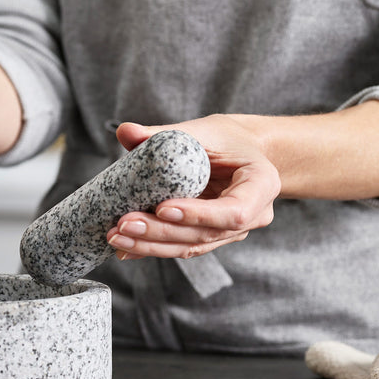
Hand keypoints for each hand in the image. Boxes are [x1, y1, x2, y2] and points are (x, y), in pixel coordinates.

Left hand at [106, 116, 281, 259]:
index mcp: (261, 185)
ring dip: (151, 245)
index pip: (233, 211)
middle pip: (205, 234)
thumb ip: (164, 133)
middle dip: (161, 232)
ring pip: (191, 246)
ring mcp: (231, 232)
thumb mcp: (203, 130)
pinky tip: (124, 248)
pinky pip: (182, 247)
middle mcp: (253, 215)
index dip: (198, 214)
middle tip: (124, 224)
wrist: (243, 152)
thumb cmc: (228, 139)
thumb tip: (124, 131)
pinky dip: (152, 248)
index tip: (163, 207)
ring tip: (116, 237)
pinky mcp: (211, 238)